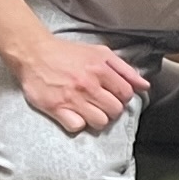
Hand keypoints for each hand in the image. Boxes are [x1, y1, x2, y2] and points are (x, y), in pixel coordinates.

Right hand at [11, 33, 147, 137]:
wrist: (33, 53)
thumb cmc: (67, 53)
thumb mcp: (100, 53)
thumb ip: (124, 69)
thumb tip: (144, 85)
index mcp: (101, 69)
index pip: (126, 94)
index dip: (122, 97)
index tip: (113, 95)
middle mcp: (88, 84)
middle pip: (115, 111)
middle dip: (111, 109)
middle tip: (100, 103)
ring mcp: (72, 97)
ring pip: (100, 122)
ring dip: (97, 119)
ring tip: (89, 110)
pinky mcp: (56, 108)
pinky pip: (77, 127)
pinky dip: (77, 124)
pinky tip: (73, 114)